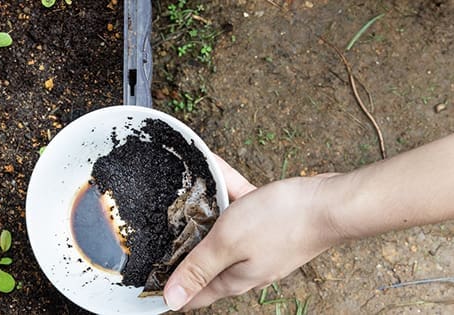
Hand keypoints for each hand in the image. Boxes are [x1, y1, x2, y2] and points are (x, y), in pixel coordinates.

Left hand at [163, 157, 343, 310]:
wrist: (331, 203)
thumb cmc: (282, 222)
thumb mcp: (228, 243)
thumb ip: (198, 269)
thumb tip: (172, 301)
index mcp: (233, 278)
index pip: (195, 294)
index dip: (171, 290)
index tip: (148, 282)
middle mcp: (245, 265)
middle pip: (205, 260)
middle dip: (182, 247)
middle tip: (159, 231)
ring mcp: (259, 244)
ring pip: (222, 228)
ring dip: (204, 212)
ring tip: (184, 194)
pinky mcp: (270, 223)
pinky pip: (239, 205)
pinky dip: (227, 190)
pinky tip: (216, 169)